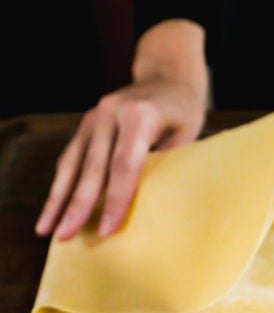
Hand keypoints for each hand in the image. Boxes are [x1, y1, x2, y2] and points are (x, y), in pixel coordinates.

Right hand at [35, 19, 209, 240]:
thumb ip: (167, 164)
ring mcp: (95, 116)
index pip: (125, 165)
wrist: (167, 76)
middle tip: (66, 236)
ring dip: (59, 198)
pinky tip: (52, 208)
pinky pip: (71, 157)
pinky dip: (60, 183)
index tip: (106, 229)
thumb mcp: (188, 135)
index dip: (115, 200)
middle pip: (94, 168)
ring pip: (74, 163)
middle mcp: (112, 113)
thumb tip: (150, 207)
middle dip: (79, 205)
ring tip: (47, 229)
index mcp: (140, 115)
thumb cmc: (183, 111)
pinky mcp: (86, 123)